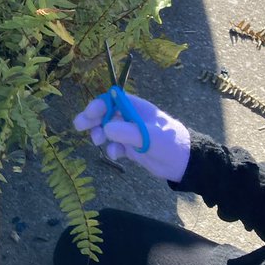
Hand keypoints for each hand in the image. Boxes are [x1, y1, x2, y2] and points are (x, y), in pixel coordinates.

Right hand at [74, 93, 190, 181]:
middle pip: (106, 114)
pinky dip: (112, 150)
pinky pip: (115, 146)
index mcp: (138, 109)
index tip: (89, 113)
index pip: (114, 100)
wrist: (186, 165)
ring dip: (100, 135)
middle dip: (93, 119)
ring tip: (97, 142)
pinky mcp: (131, 148)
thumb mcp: (151, 137)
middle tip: (78, 126)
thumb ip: (129, 132)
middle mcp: (132, 119)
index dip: (100, 104)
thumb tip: (106, 129)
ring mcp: (131, 134)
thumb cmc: (172, 143)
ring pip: (107, 130)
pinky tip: (116, 156)